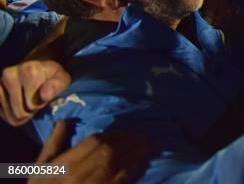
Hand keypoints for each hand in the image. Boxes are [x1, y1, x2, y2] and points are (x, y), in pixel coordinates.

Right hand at [0, 60, 69, 125]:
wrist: (36, 68)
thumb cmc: (51, 75)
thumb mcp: (62, 78)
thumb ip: (56, 86)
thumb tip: (44, 95)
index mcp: (28, 69)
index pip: (32, 104)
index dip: (41, 104)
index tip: (45, 96)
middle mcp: (9, 74)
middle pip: (20, 112)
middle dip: (31, 111)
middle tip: (37, 101)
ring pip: (11, 116)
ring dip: (22, 114)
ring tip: (29, 102)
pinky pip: (2, 114)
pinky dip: (11, 115)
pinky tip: (19, 106)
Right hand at [28, 121, 150, 183]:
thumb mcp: (41, 168)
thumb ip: (54, 143)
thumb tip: (64, 120)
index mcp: (64, 166)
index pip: (93, 143)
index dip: (113, 134)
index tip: (125, 131)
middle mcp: (78, 177)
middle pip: (110, 153)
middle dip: (129, 143)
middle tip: (145, 136)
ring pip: (118, 169)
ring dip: (136, 156)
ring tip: (149, 147)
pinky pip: (121, 183)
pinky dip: (133, 173)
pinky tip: (141, 166)